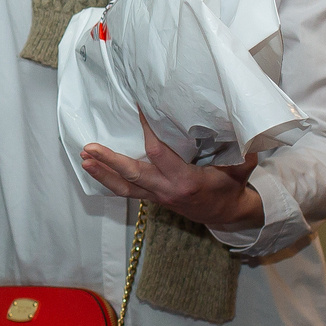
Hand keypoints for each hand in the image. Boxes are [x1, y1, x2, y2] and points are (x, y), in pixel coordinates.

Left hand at [78, 113, 263, 230]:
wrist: (228, 215)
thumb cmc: (232, 187)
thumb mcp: (240, 167)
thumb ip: (240, 150)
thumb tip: (242, 125)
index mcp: (185, 180)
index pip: (158, 153)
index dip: (147, 132)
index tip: (137, 110)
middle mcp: (166, 190)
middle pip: (132, 175)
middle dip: (109, 161)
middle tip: (88, 148)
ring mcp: (158, 197)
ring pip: (125, 187)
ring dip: (102, 174)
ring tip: (83, 159)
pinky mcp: (154, 199)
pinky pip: (128, 191)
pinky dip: (110, 181)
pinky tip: (94, 170)